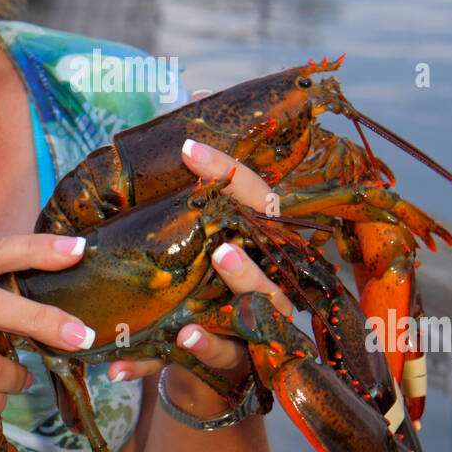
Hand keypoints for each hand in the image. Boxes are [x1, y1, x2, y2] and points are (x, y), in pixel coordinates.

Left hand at [106, 139, 293, 400]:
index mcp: (255, 240)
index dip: (227, 172)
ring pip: (261, 309)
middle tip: (221, 248)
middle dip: (248, 257)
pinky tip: (179, 341)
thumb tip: (196, 92)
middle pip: (272, 260)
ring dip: (239, 297)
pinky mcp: (235, 359)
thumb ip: (196, 175)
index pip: (256, 199)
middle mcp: (266, 277)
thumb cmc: (201, 282)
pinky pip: (217, 356)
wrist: (197, 355)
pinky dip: (195, 350)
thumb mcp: (194, 234)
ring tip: (212, 285)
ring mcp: (257, 322)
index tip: (188, 148)